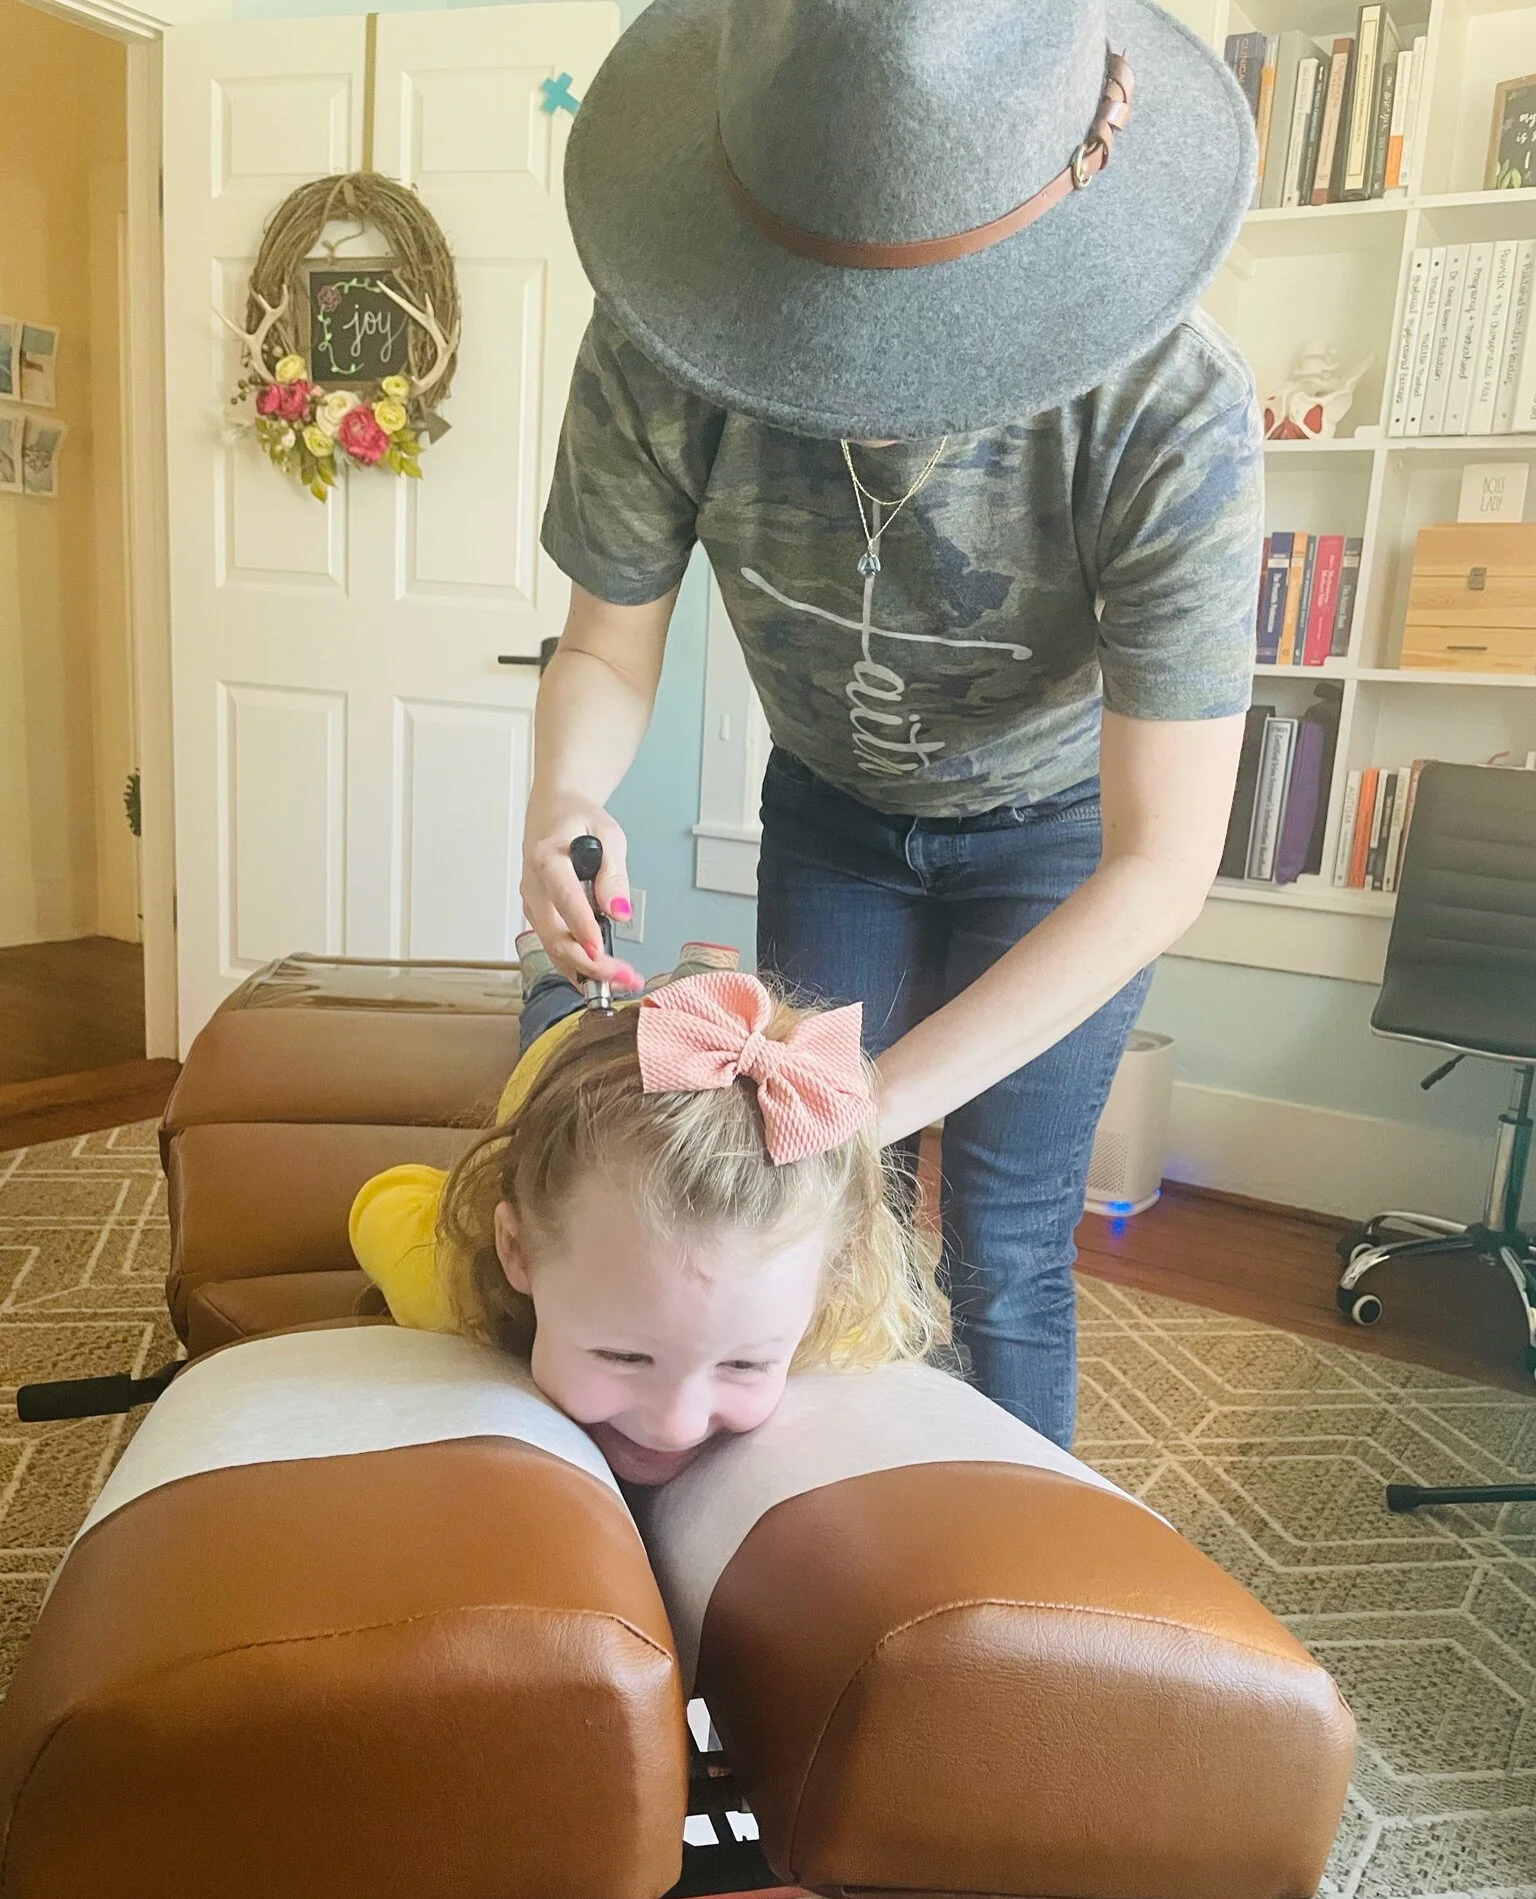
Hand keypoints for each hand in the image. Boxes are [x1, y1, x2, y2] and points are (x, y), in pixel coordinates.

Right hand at [520, 797, 642, 988]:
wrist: (554, 813)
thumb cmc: (579, 821)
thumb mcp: (608, 835)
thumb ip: (614, 874)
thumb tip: (619, 913)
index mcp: (548, 859)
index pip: (564, 898)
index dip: (581, 927)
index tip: (599, 950)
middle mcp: (534, 886)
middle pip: (555, 935)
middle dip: (589, 963)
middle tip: (623, 977)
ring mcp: (532, 904)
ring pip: (552, 948)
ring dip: (585, 971)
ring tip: (621, 981)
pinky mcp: (537, 916)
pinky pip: (553, 946)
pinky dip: (576, 966)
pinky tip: (601, 977)